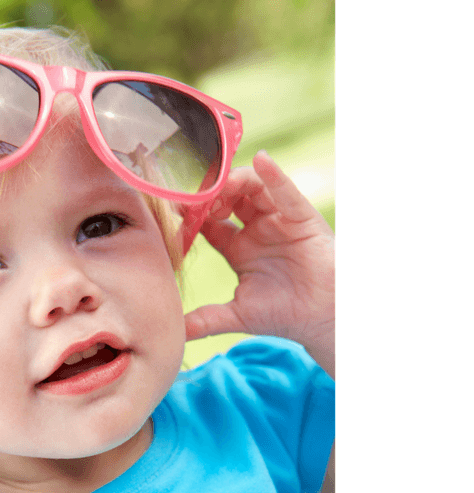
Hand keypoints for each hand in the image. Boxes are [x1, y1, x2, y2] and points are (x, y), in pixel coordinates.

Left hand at [184, 151, 334, 349]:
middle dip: (210, 194)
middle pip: (228, 198)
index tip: (171, 210)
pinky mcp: (302, 218)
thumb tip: (175, 331)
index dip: (191, 215)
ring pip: (253, 188)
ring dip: (234, 181)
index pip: (208, 223)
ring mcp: (278, 221)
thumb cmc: (284, 315)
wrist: (322, 321)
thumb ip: (205, 320)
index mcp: (238, 248)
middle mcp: (256, 229)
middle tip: (195, 199)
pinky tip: (262, 160)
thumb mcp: (237, 315)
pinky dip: (275, 175)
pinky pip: (287, 192)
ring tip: (219, 186)